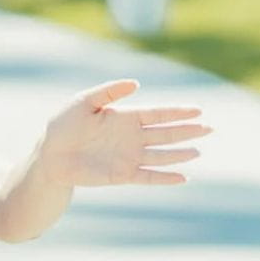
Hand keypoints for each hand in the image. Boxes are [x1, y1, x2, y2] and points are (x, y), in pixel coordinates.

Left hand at [39, 80, 211, 186]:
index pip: (157, 113)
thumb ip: (109, 92)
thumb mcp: (83, 102)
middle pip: (165, 134)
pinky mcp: (122, 175)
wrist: (49, 155)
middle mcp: (131, 137)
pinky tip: (182, 177)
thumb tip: (136, 83)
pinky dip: (165, 177)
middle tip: (209, 128)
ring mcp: (129, 156)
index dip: (177, 112)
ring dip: (180, 154)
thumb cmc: (64, 125)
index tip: (198, 110)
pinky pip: (148, 176)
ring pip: (161, 155)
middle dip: (187, 131)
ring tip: (198, 151)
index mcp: (125, 117)